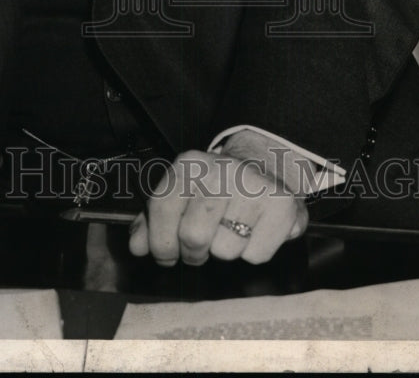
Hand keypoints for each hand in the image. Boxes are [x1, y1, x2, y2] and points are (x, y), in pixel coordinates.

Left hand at [128, 149, 307, 266]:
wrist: (265, 167)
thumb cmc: (217, 189)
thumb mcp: (181, 193)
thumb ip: (154, 219)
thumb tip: (136, 246)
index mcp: (190, 164)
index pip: (162, 208)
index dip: (160, 242)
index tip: (166, 255)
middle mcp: (221, 169)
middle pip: (193, 236)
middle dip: (194, 252)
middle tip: (200, 247)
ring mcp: (253, 185)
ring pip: (225, 250)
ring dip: (225, 250)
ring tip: (231, 230)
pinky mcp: (281, 205)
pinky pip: (256, 255)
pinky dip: (253, 251)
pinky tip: (254, 231)